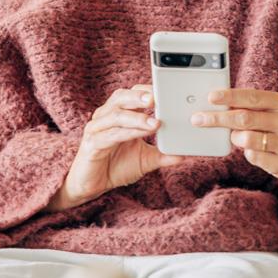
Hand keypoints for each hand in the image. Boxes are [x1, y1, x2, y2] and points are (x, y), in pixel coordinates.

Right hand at [47, 85, 185, 211]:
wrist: (93, 186)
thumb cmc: (117, 166)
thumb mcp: (146, 159)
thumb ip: (163, 154)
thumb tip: (184, 153)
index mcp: (118, 114)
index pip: (131, 94)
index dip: (146, 91)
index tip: (165, 91)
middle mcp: (106, 117)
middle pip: (121, 98)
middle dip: (139, 96)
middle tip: (157, 99)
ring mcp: (97, 129)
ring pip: (116, 115)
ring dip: (137, 117)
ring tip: (156, 122)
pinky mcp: (92, 144)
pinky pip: (111, 134)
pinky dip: (128, 132)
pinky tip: (141, 133)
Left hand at [192, 88, 277, 209]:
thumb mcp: (276, 111)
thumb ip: (253, 106)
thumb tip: (219, 103)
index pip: (253, 97)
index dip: (230, 96)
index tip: (210, 97)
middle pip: (244, 119)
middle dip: (217, 118)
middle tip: (198, 118)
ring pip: (246, 139)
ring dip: (235, 137)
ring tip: (237, 136)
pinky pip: (253, 157)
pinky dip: (247, 152)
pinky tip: (254, 149)